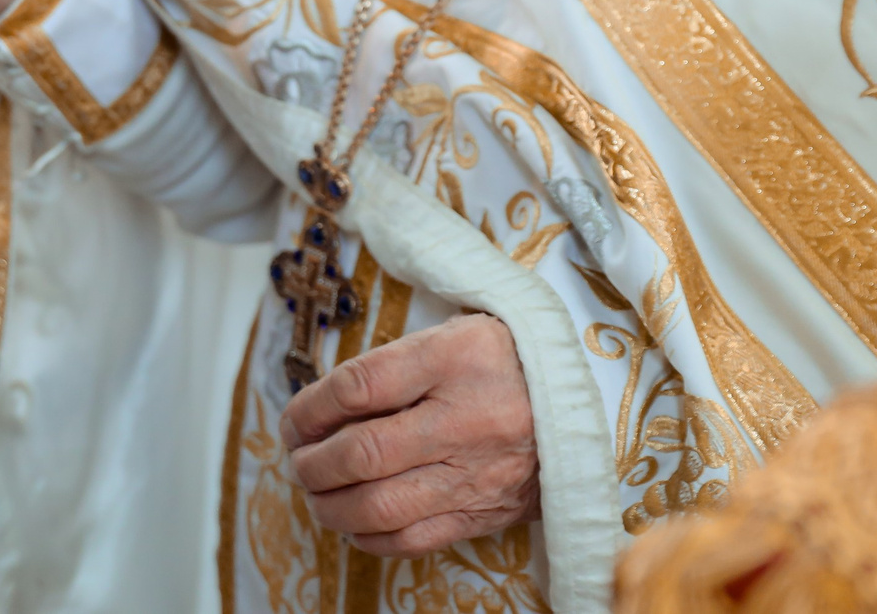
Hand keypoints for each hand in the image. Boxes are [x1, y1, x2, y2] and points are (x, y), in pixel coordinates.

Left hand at [279, 313, 539, 556]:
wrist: (582, 400)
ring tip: (317, 493)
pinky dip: (370, 536)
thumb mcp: (450, 337)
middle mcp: (468, 418)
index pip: (359, 386)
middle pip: (364, 452)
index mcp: (457, 358)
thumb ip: (390, 367)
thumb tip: (320, 408)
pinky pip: (414, 539)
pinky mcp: (486, 513)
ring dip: (332, 505)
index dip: (310, 407)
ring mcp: (479, 472)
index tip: (293, 419)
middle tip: (298, 459)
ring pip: (382, 505)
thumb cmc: (502, 362)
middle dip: (313, 463)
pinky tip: (353, 523)